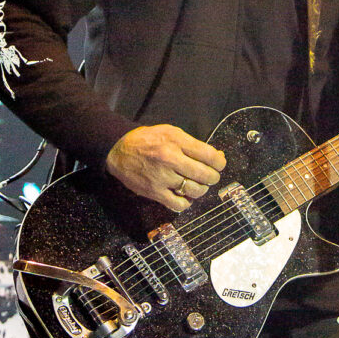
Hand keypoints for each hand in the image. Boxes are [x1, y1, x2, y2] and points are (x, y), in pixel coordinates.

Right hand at [105, 124, 225, 210]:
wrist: (119, 150)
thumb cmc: (148, 140)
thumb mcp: (171, 133)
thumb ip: (193, 144)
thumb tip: (218, 156)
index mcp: (177, 141)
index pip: (210, 156)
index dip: (220, 162)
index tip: (219, 164)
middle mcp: (170, 159)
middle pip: (205, 175)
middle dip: (213, 177)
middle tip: (210, 176)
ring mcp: (162, 177)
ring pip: (195, 191)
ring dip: (201, 190)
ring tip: (197, 185)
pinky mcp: (154, 192)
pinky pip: (179, 204)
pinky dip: (186, 202)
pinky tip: (184, 196)